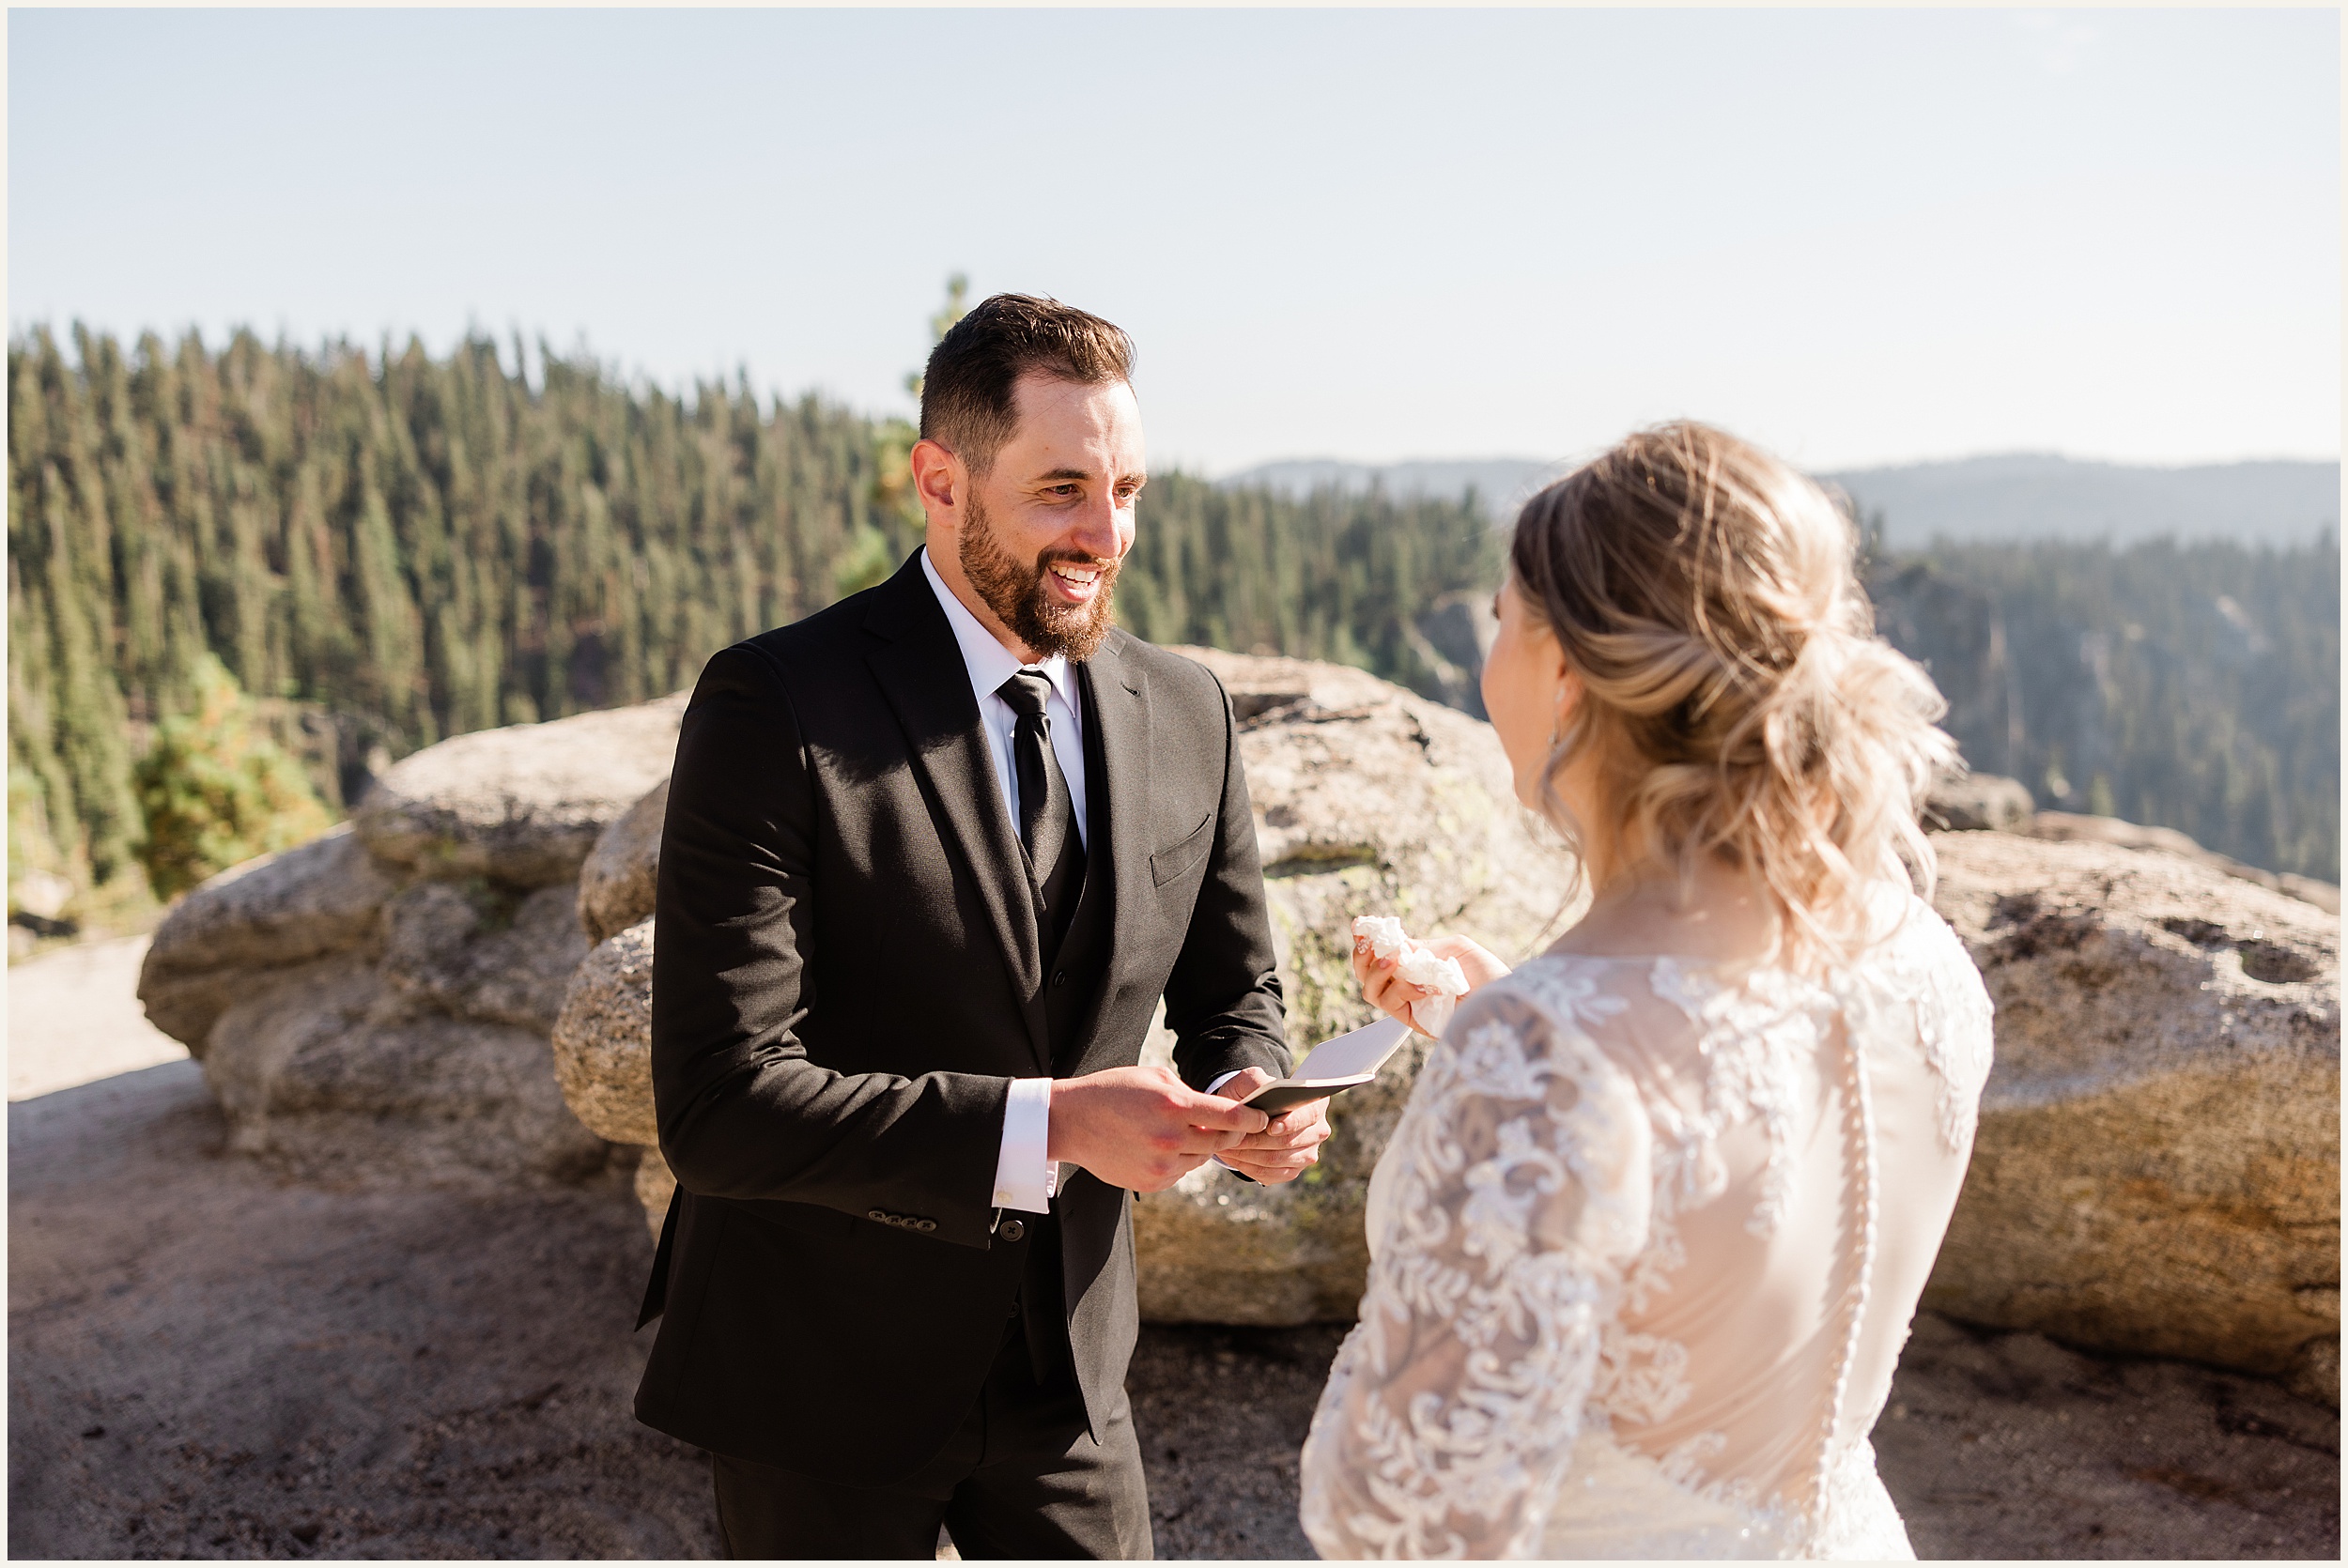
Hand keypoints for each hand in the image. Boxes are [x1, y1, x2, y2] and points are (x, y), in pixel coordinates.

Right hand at [1047, 1066, 1270, 1192]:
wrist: (1072, 1121)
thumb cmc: (1114, 1092)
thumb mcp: (1155, 1078)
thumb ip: (1190, 1094)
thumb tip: (1218, 1110)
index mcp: (1175, 1106)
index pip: (1231, 1117)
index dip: (1252, 1118)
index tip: (1262, 1118)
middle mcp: (1172, 1138)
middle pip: (1222, 1142)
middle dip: (1231, 1134)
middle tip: (1231, 1127)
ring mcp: (1162, 1165)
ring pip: (1201, 1158)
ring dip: (1200, 1146)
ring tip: (1178, 1132)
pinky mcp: (1152, 1183)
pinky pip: (1180, 1172)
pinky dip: (1179, 1160)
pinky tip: (1158, 1146)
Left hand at [1208, 1067, 1333, 1183]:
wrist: (1246, 1112)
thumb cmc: (1250, 1093)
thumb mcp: (1249, 1080)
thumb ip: (1258, 1082)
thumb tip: (1265, 1102)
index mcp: (1316, 1104)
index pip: (1309, 1115)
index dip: (1291, 1123)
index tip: (1271, 1127)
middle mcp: (1317, 1130)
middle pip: (1290, 1142)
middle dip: (1259, 1140)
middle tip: (1235, 1136)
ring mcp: (1307, 1153)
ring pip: (1278, 1160)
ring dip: (1249, 1154)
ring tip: (1228, 1146)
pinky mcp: (1292, 1170)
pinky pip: (1270, 1174)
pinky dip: (1248, 1166)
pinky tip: (1233, 1156)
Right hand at [1352, 931, 1510, 1029]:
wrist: (1506, 999)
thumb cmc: (1486, 973)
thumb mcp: (1452, 949)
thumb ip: (1420, 946)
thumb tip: (1391, 943)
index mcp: (1414, 965)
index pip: (1379, 954)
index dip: (1365, 941)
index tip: (1360, 925)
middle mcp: (1406, 984)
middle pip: (1364, 975)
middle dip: (1362, 957)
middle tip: (1371, 944)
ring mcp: (1409, 1004)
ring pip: (1371, 991)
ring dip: (1377, 972)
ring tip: (1394, 960)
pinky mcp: (1415, 1021)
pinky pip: (1393, 1003)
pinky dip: (1403, 989)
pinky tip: (1425, 985)